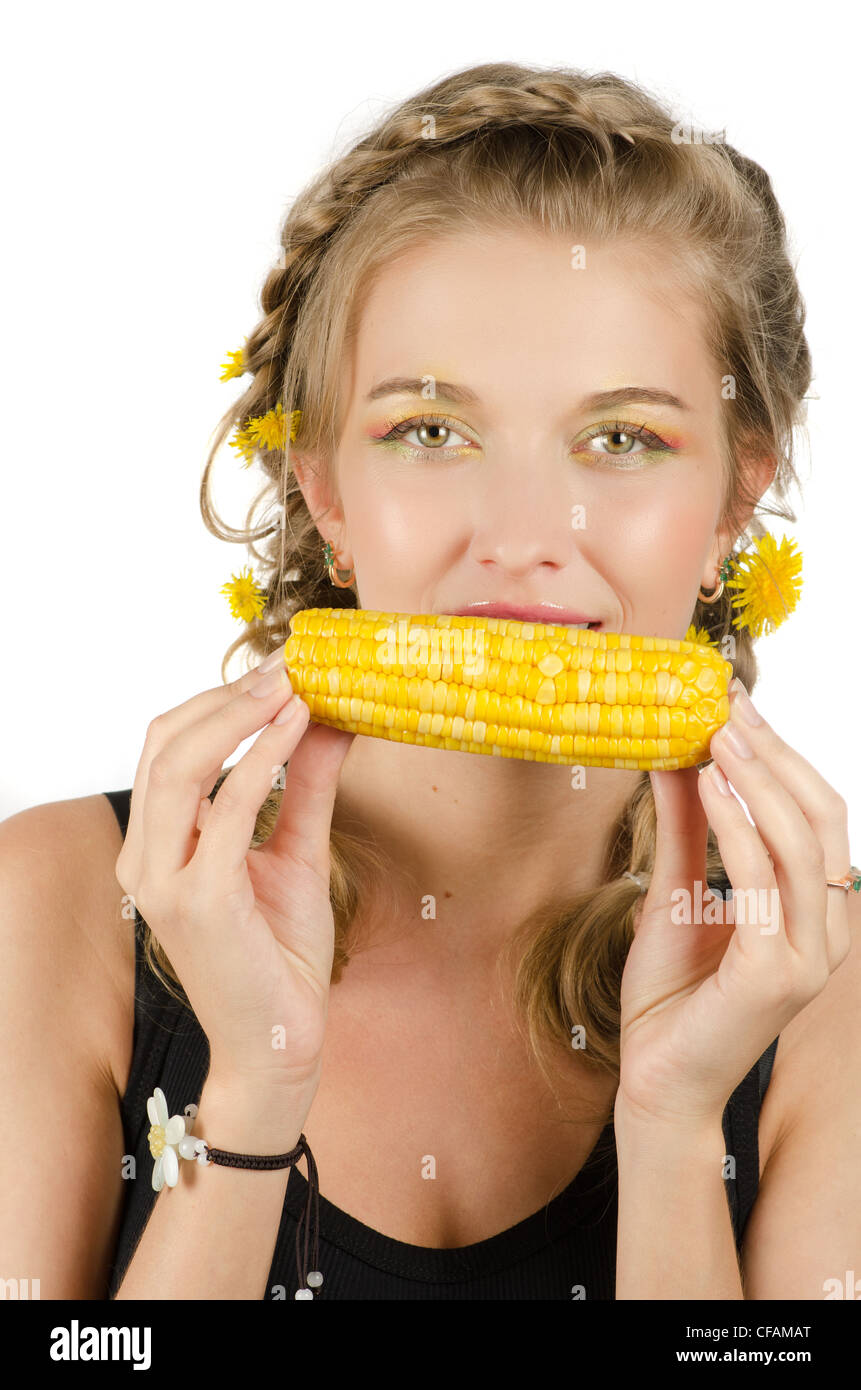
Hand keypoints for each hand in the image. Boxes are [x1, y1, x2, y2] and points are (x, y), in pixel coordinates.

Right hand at [115, 658, 355, 1091]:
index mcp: (154, 847)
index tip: (278, 666)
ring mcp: (164, 881)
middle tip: (289, 663)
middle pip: (164, 743)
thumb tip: (329, 718)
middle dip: (227, 695)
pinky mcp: (200, 900)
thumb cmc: (281, 954)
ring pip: (181, 764)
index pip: (165, 746)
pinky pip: (227, 808)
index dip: (217, 699)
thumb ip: (305, 785)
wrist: (281, 1042)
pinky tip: (298, 727)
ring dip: (240, 714)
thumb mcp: (297, 851)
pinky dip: (262, 757)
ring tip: (295, 683)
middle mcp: (144, 860)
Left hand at [616, 679, 851, 1126]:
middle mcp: (828, 929)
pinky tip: (709, 785)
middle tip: (727, 703)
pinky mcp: (778, 974)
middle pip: (824, 816)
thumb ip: (688, 826)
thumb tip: (678, 750)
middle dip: (776, 753)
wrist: (655, 1079)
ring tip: (717, 732)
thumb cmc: (671, 992)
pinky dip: (737, 826)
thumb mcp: (677, 889)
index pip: (819, 812)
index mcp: (817, 909)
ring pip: (802, 842)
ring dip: (759, 778)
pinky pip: (763, 882)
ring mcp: (810, 955)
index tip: (735, 701)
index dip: (783, 753)